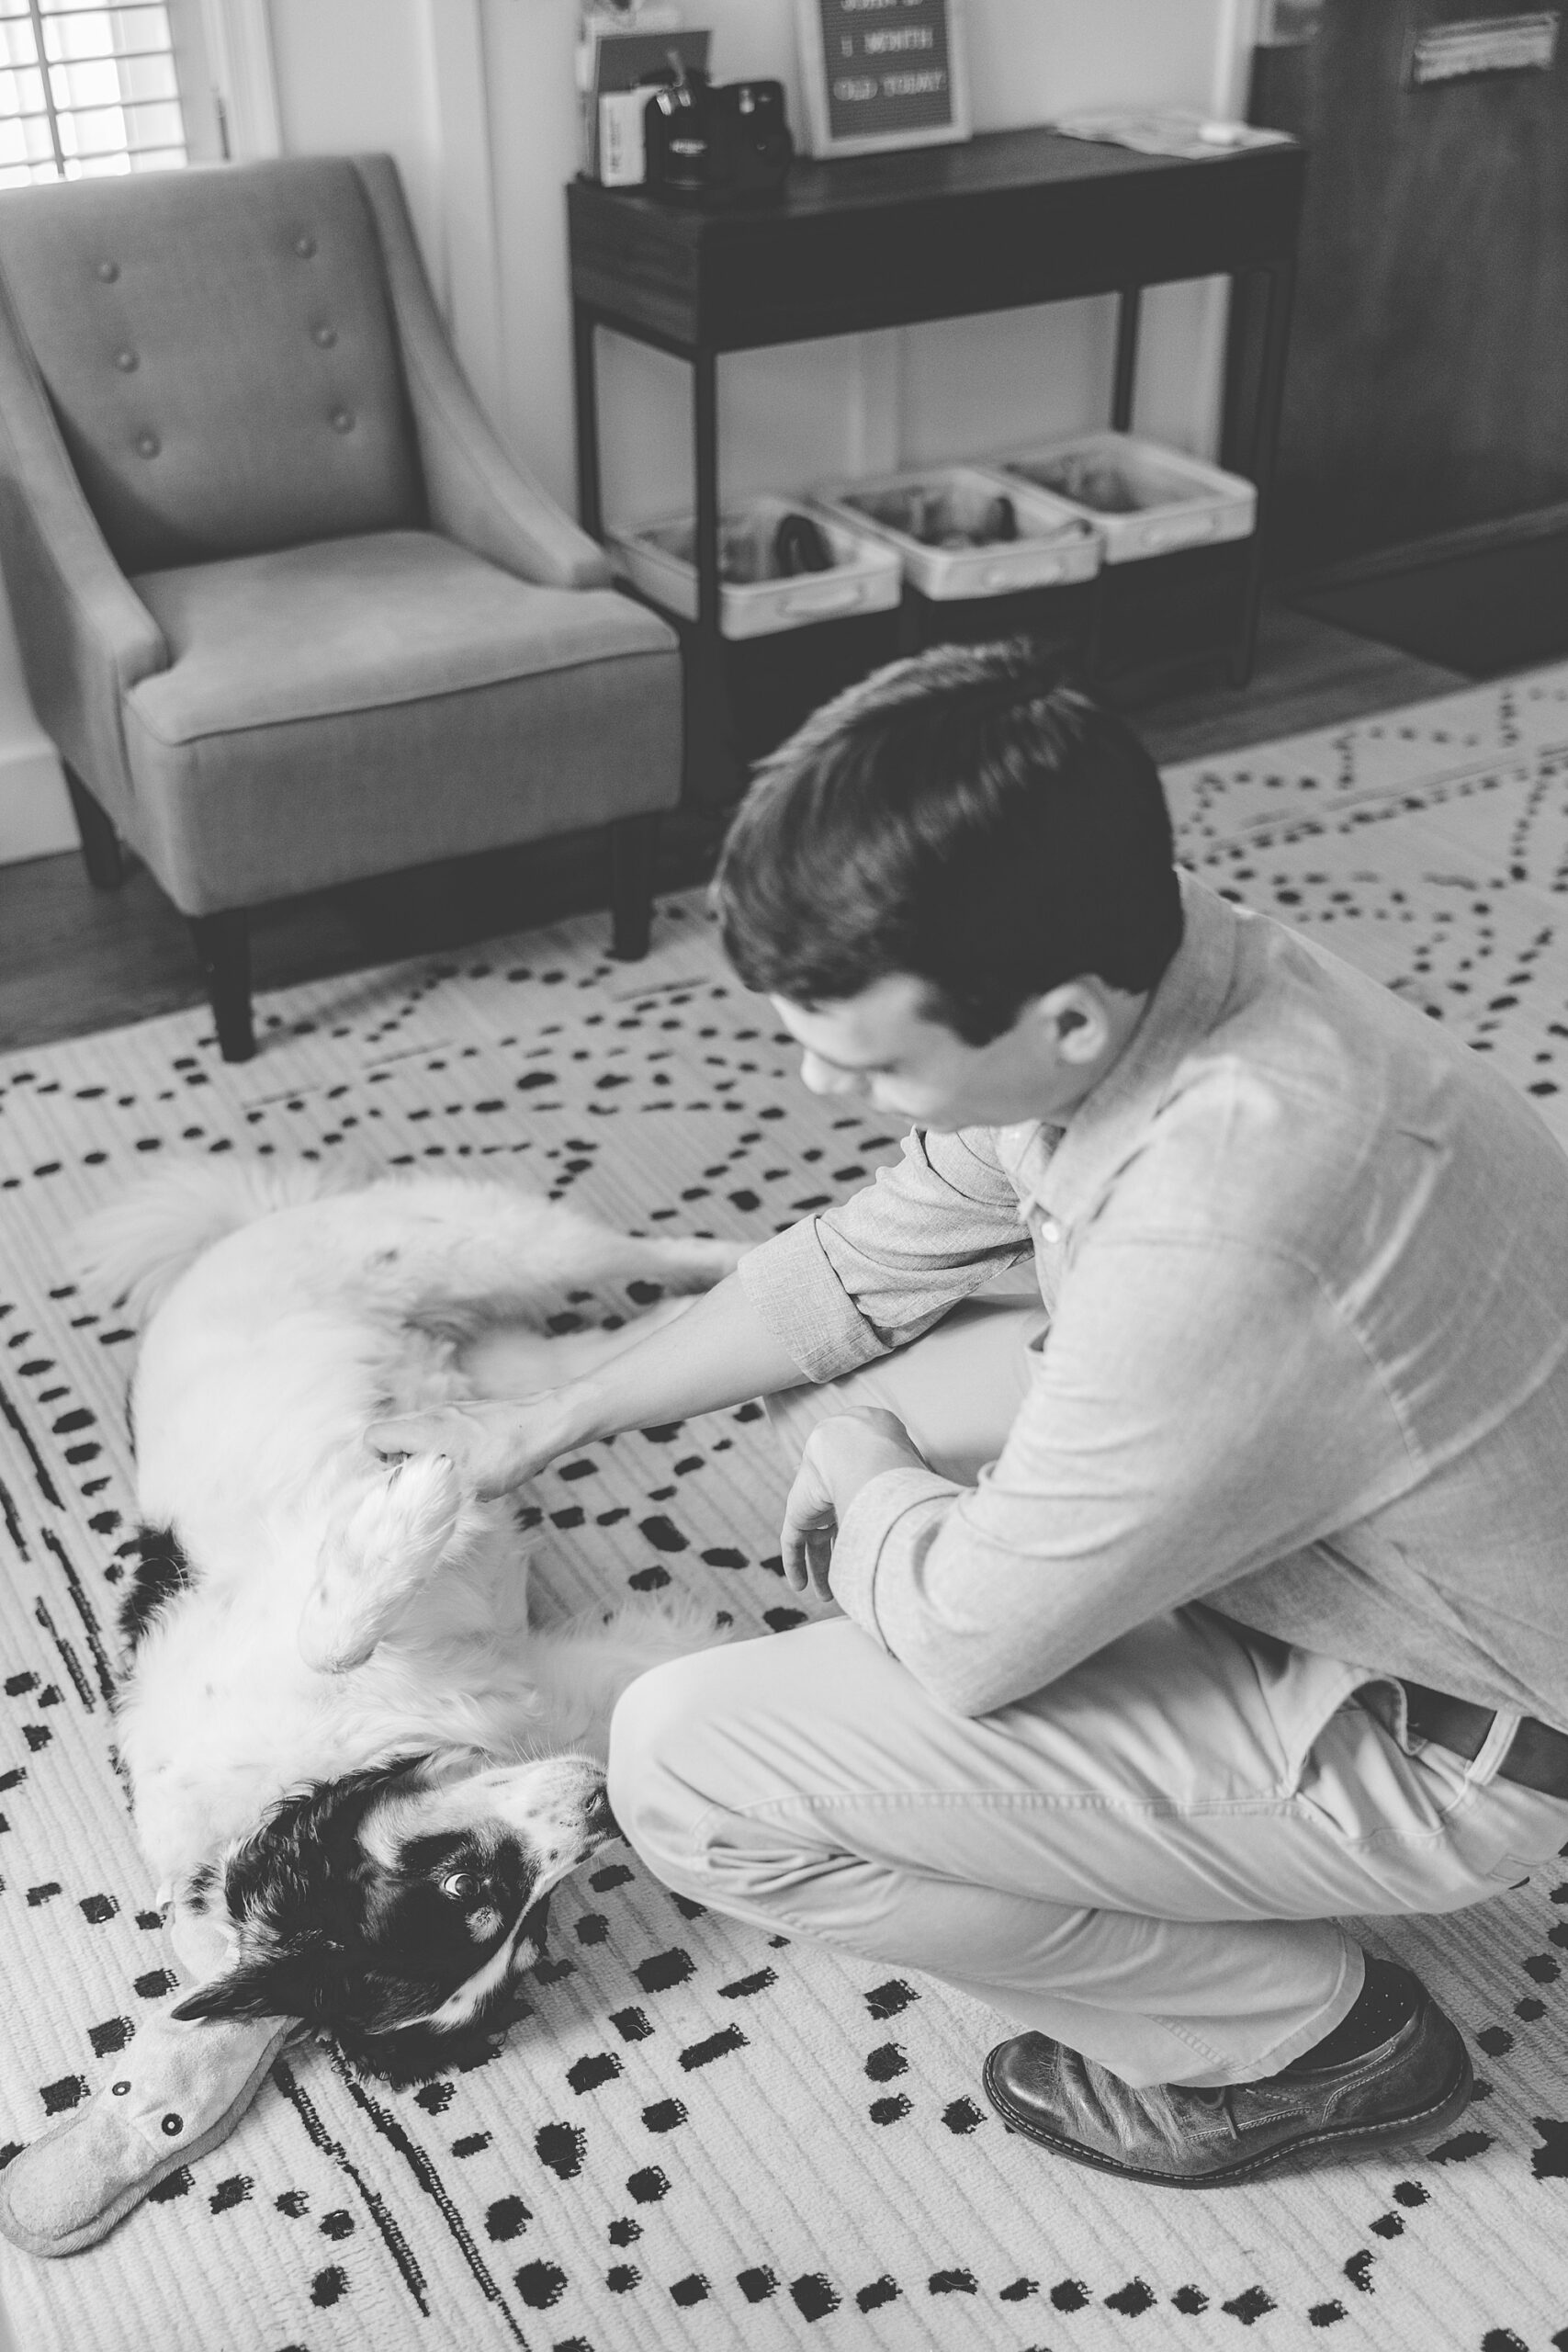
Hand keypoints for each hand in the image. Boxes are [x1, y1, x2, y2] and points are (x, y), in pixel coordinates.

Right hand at [366, 1394, 578, 1500]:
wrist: (545, 1424)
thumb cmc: (507, 1453)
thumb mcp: (466, 1484)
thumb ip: (433, 1491)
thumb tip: (415, 1505)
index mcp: (424, 1429)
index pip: (374, 1436)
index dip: (376, 1462)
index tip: (399, 1481)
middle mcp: (433, 1415)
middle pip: (395, 1436)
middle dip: (403, 1463)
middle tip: (425, 1484)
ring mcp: (452, 1412)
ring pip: (421, 1435)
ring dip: (427, 1457)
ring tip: (450, 1478)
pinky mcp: (469, 1414)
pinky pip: (443, 1432)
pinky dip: (446, 1449)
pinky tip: (472, 1468)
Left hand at [780, 1408, 925, 1597]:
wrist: (853, 1445)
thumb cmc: (889, 1461)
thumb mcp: (913, 1480)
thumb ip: (929, 1503)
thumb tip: (966, 1526)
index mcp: (864, 1486)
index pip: (862, 1519)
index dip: (865, 1542)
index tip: (874, 1563)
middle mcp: (839, 1493)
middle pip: (837, 1534)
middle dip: (839, 1561)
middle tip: (845, 1587)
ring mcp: (816, 1502)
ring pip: (815, 1541)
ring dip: (819, 1569)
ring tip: (822, 1596)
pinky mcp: (797, 1511)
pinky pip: (792, 1542)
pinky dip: (795, 1564)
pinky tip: (798, 1585)